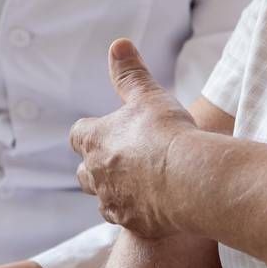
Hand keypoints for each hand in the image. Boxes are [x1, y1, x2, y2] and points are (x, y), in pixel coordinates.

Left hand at [70, 39, 197, 237]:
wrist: (188, 178)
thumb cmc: (167, 132)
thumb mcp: (149, 95)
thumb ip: (131, 73)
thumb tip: (118, 44)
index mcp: (96, 140)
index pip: (78, 134)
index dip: (89, 131)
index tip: (102, 129)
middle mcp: (96, 173)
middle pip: (83, 172)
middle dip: (96, 166)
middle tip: (119, 159)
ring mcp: (113, 201)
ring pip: (102, 198)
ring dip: (114, 190)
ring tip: (137, 183)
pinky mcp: (132, 223)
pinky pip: (126, 218)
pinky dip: (135, 210)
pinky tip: (154, 204)